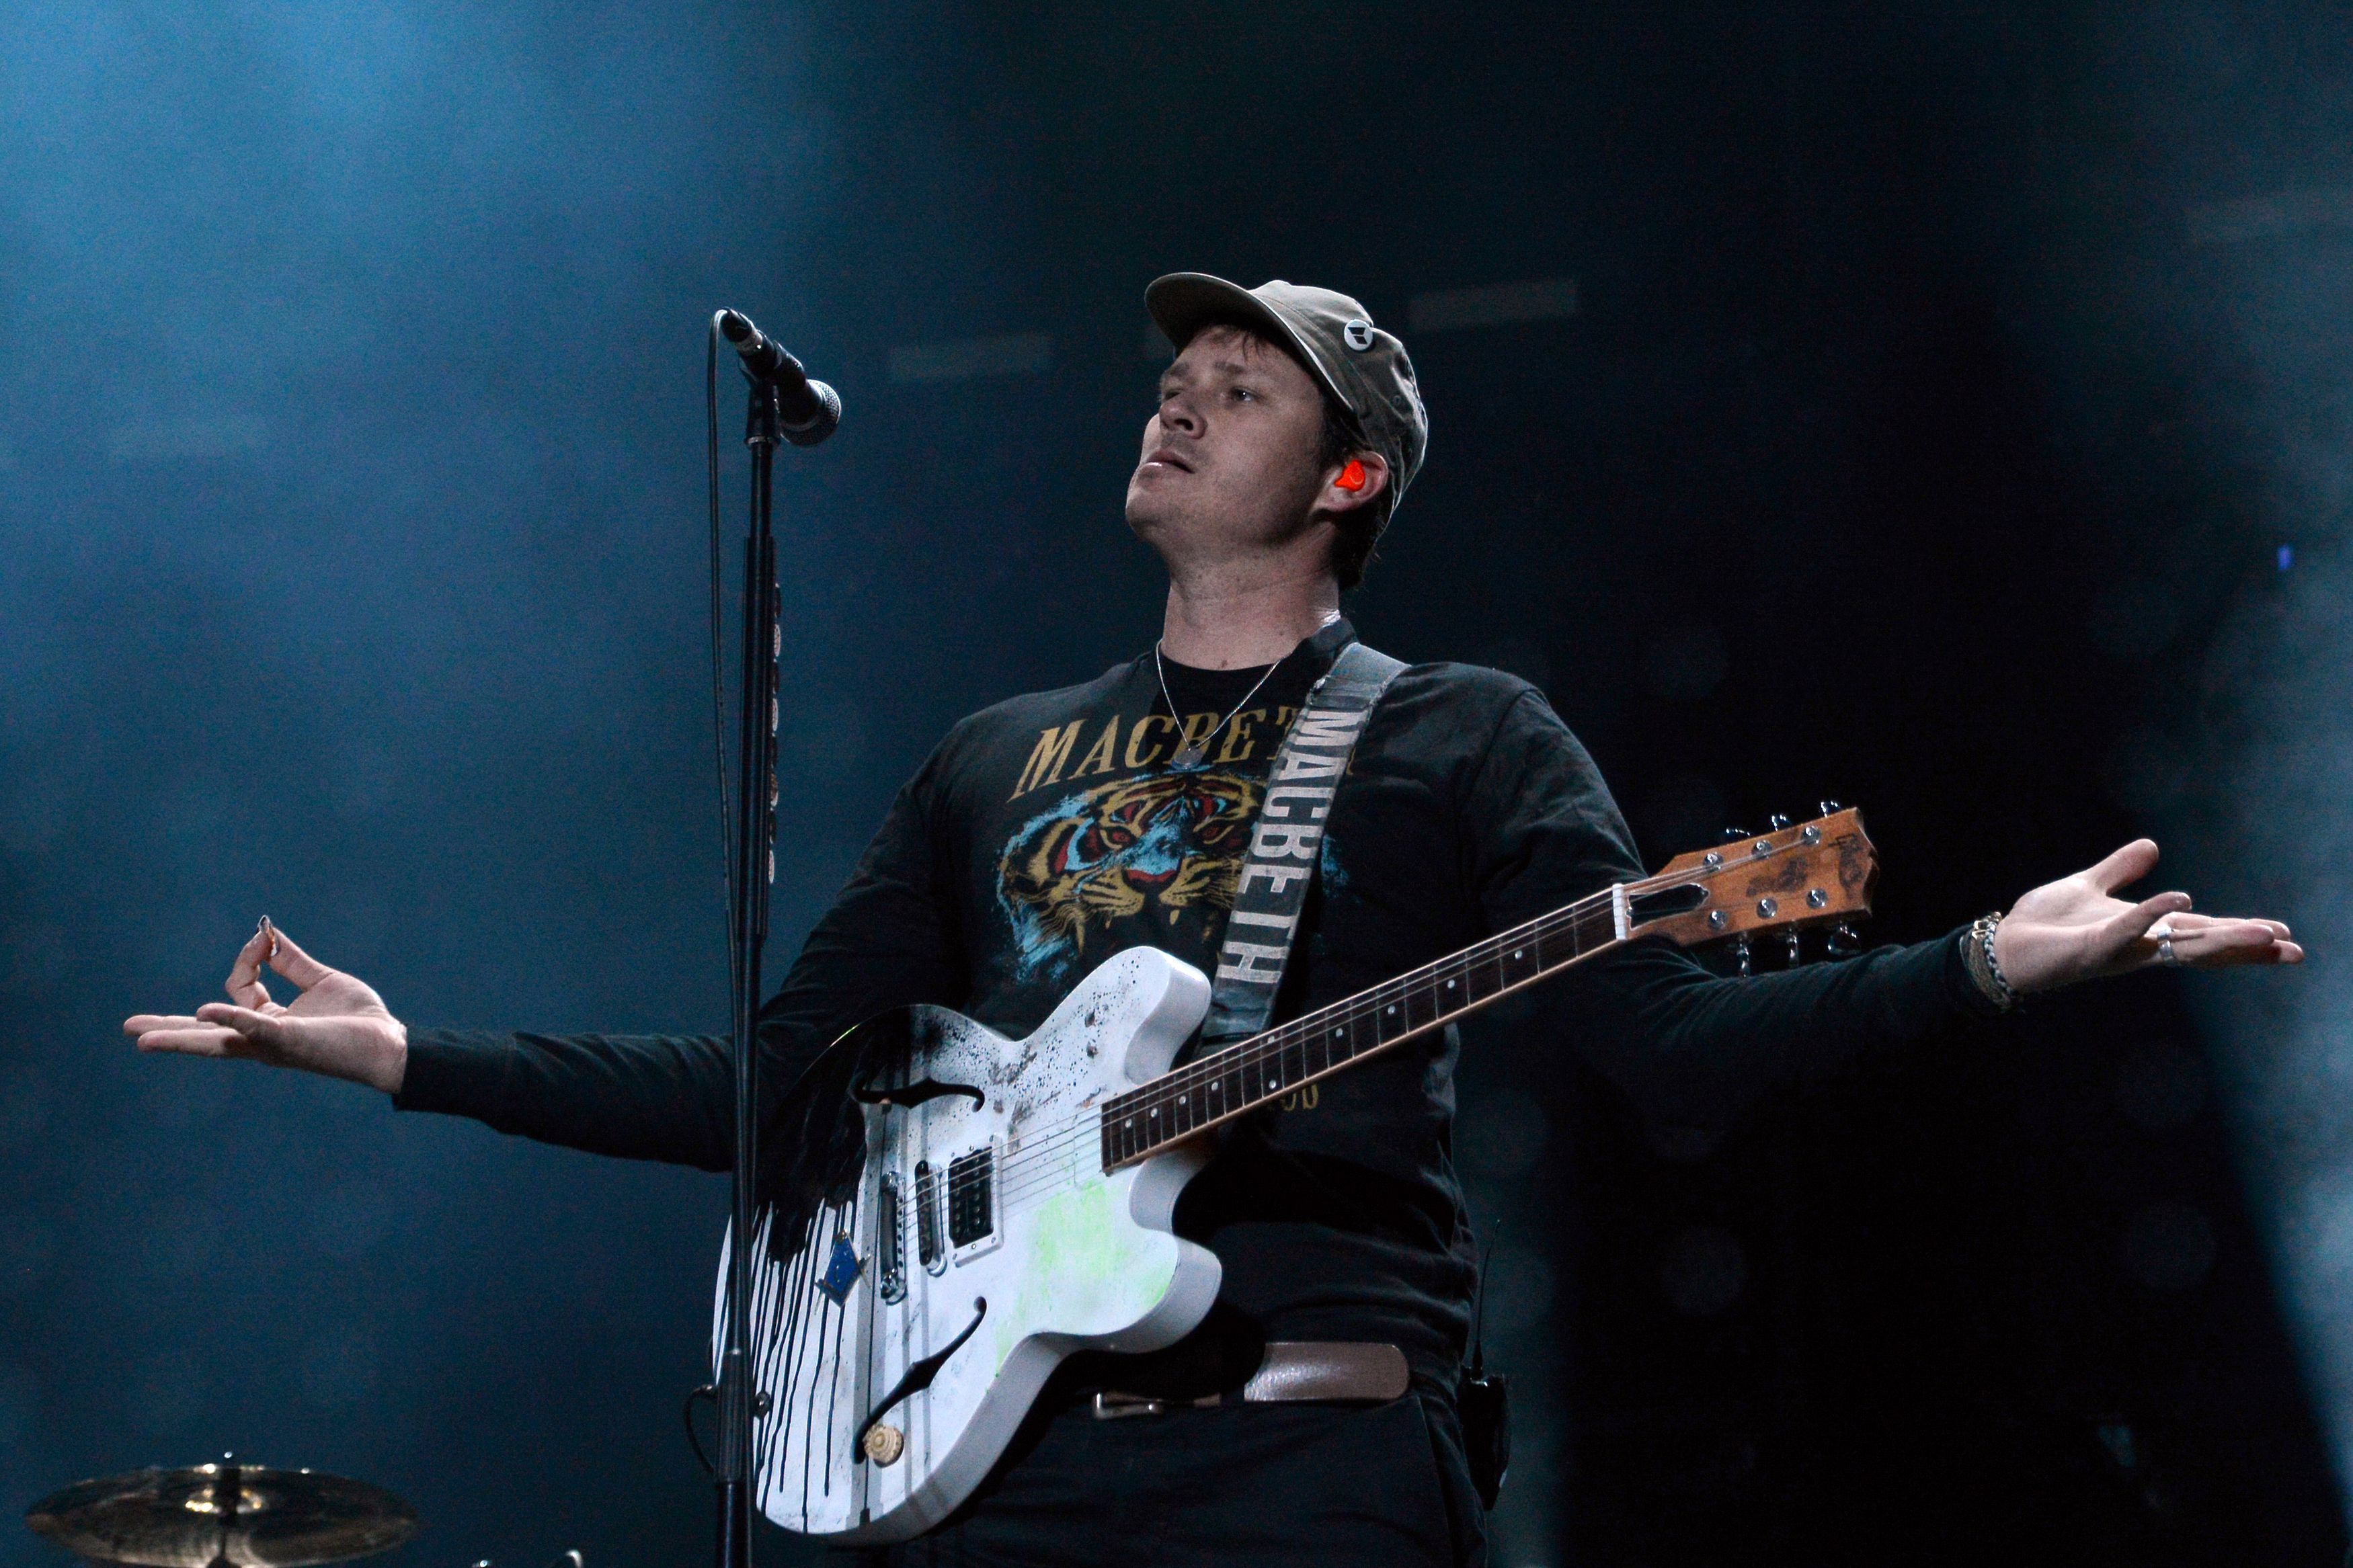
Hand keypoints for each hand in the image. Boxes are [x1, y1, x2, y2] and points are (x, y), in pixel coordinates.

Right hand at [124, 919, 408, 1093]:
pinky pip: (254, 1029)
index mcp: (268, 1023)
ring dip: (180, 1038)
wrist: (387, 1041)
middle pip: (207, 1034)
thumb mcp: (320, 981)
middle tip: (132, 1032)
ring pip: (217, 1040)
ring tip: (144, 1040)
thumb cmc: (357, 1019)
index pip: (238, 989)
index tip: (265, 939)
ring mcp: (272, 1043)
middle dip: (170, 1031)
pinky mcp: (289, 1041)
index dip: (249, 958)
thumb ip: (292, 962)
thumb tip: (267, 935)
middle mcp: (262, 1038)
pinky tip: (204, 1015)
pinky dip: (231, 1018)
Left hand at [1991, 839, 2302, 995]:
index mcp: (2144, 930)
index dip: (2242, 934)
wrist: (2002, 945)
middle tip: (2292, 949)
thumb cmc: (2045, 924)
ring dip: (2218, 937)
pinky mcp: (2091, 950)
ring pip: (2176, 945)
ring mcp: (2118, 950)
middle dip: (2245, 946)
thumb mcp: (2088, 887)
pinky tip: (2180, 900)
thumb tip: (2153, 847)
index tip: (2285, 939)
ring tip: (2261, 933)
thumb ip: (2120, 869)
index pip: (2202, 932)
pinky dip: (2151, 914)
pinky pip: (2126, 930)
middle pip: (2201, 945)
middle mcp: (2138, 945)